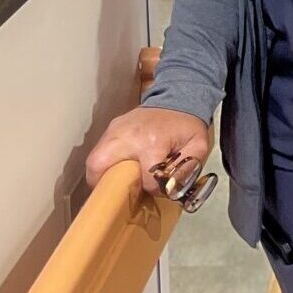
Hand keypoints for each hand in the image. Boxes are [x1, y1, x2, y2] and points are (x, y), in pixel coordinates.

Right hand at [85, 106, 210, 194]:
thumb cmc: (187, 125)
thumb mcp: (198, 146)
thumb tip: (170, 190)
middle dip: (104, 185)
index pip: (146, 178)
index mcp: (153, 142)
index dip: (153, 190)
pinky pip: (98, 150)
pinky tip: (115, 170)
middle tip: (116, 195)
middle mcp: (128, 135)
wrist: (178, 97)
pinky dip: (102, 164)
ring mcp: (116, 129)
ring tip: (113, 186)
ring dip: (99, 176)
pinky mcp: (111, 127)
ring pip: (94, 159)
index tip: (158, 189)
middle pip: (101, 165)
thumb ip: (188, 170)